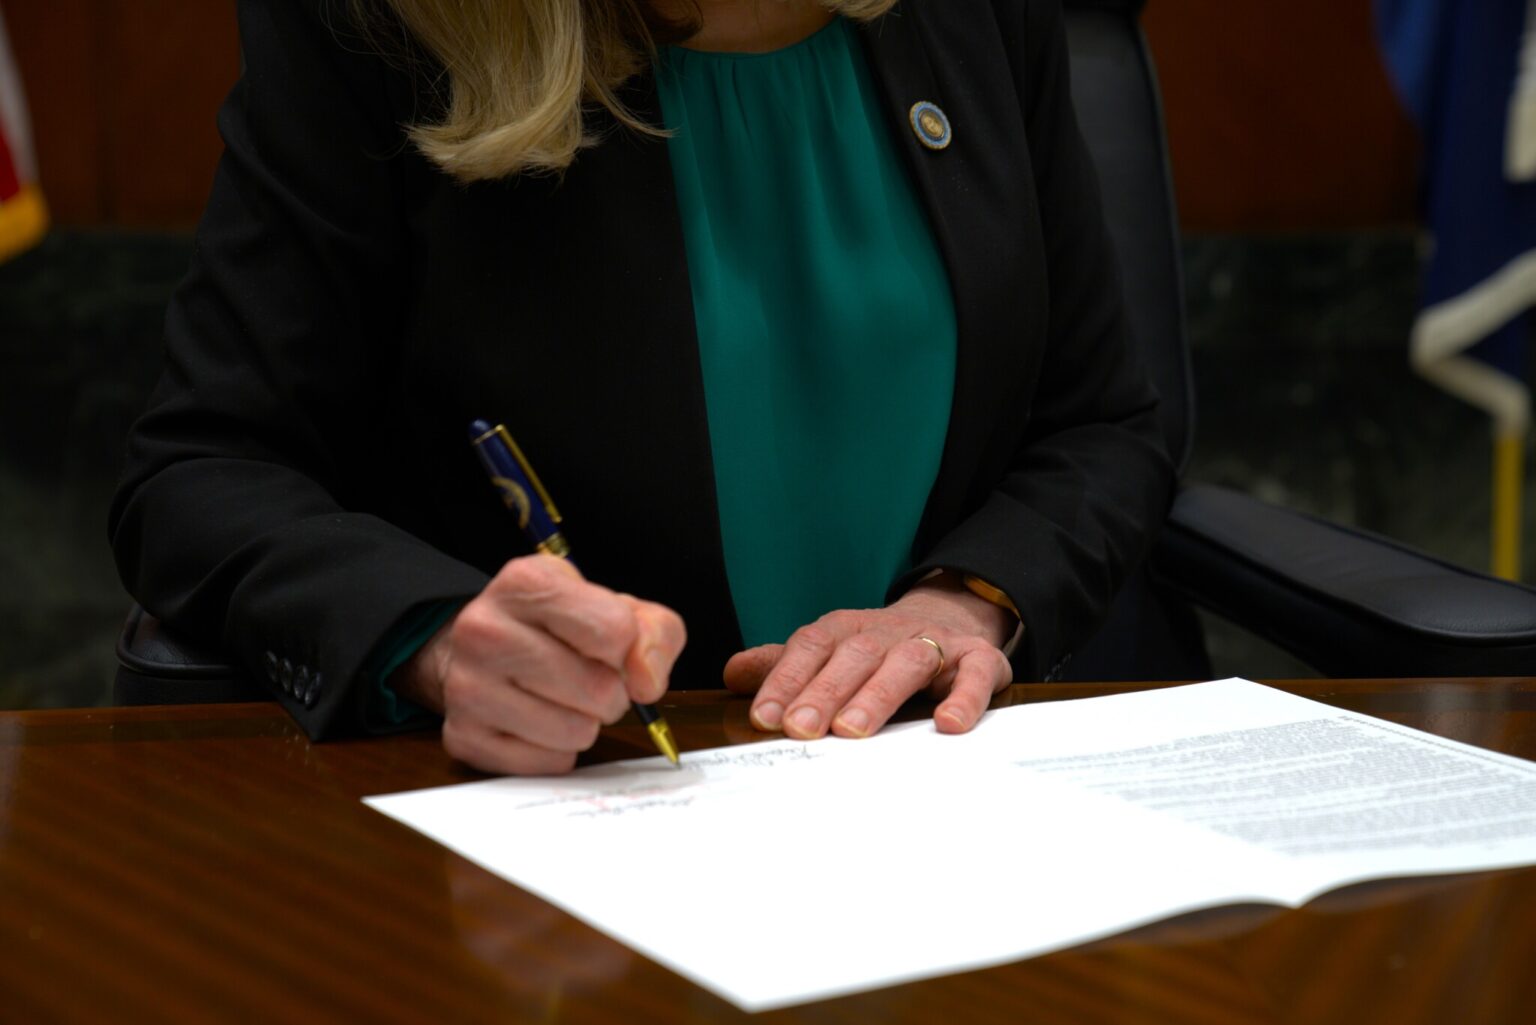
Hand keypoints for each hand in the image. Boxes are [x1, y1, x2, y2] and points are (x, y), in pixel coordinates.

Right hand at [397, 555, 685, 775]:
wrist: (480, 650)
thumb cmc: (557, 627)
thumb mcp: (613, 606)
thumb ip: (655, 634)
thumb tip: (647, 683)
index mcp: (525, 583)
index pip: (614, 631)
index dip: (630, 650)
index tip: (616, 650)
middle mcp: (485, 629)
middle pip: (599, 689)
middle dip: (612, 692)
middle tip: (589, 678)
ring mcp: (467, 686)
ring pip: (576, 732)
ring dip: (585, 723)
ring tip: (562, 698)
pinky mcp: (465, 737)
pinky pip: (550, 762)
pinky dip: (557, 749)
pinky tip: (538, 720)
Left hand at [722, 575, 1014, 740]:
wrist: (948, 618)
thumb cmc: (877, 651)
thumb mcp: (829, 653)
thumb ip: (783, 666)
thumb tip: (731, 675)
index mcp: (847, 628)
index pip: (811, 648)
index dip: (786, 679)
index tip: (764, 717)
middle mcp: (888, 630)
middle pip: (854, 655)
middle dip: (824, 692)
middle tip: (800, 729)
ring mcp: (935, 642)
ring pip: (906, 662)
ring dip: (878, 694)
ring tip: (854, 730)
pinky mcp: (979, 658)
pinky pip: (975, 674)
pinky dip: (965, 696)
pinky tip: (948, 725)